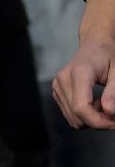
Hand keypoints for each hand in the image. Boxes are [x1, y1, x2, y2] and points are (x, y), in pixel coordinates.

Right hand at [53, 0, 114, 129]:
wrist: (94, 44)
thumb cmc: (108, 55)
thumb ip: (113, 92)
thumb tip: (110, 112)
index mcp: (79, 73)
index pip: (82, 108)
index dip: (99, 121)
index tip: (114, 122)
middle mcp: (63, 80)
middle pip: (77, 116)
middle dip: (98, 122)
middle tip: (114, 115)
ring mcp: (57, 86)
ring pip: (73, 119)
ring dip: (91, 119)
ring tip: (104, 106)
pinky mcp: (57, 91)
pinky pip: (70, 114)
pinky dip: (84, 115)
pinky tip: (94, 103)